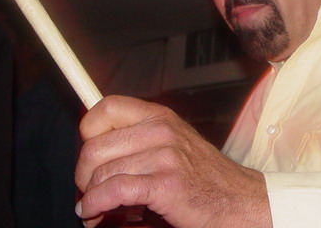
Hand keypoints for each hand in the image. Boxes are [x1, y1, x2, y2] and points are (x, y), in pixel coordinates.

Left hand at [75, 95, 270, 227]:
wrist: (238, 200)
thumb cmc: (202, 177)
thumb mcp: (172, 144)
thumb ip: (138, 139)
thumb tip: (90, 149)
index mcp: (160, 117)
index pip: (106, 107)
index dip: (88, 132)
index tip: (90, 155)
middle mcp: (162, 131)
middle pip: (94, 147)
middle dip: (83, 176)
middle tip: (89, 191)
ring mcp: (165, 157)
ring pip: (101, 173)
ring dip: (89, 198)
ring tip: (96, 210)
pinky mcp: (166, 184)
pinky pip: (114, 191)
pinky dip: (96, 206)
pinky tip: (96, 214)